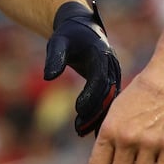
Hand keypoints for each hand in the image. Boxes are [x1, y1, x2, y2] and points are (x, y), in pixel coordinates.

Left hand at [43, 0, 121, 135]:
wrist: (83, 30)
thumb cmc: (68, 35)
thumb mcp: (58, 41)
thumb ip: (54, 57)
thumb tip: (48, 77)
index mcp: (102, 54)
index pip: (99, 78)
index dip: (91, 95)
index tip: (78, 109)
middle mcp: (112, 66)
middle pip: (107, 93)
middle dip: (94, 112)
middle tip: (79, 129)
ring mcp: (114, 75)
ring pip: (110, 101)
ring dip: (98, 117)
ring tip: (82, 132)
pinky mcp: (112, 83)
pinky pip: (109, 101)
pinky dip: (102, 115)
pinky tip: (92, 131)